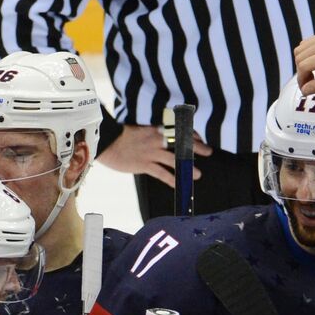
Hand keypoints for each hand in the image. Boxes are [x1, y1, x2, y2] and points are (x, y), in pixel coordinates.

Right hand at [97, 124, 211, 187]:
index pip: (179, 129)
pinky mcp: (145, 164)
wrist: (105, 142)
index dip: (191, 133)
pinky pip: (162, 174)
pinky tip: (180, 186)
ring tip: (198, 174)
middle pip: (182, 143)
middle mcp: (157, 139)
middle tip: (208, 151)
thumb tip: (163, 134)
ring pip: (175, 160)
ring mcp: (151, 153)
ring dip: (188, 167)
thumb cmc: (120, 135)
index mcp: (156, 128)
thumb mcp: (139, 128)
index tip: (199, 137)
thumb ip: (152, 131)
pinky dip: (172, 180)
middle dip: (197, 147)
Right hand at [293, 32, 314, 94]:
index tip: (305, 89)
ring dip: (302, 61)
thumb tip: (304, 91)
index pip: (303, 66)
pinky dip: (307, 52)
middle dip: (301, 72)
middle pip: (300, 56)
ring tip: (312, 72)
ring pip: (301, 48)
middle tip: (310, 82)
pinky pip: (308, 42)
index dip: (301, 79)